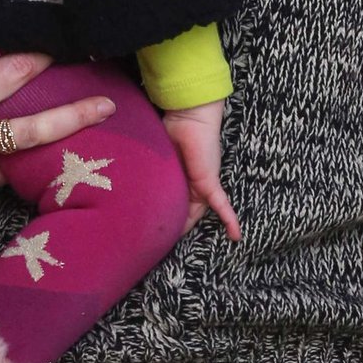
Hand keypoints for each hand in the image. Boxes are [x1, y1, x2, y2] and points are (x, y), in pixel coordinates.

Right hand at [160, 101, 240, 241]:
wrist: (187, 116)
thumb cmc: (168, 130)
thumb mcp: (155, 158)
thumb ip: (149, 172)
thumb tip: (127, 188)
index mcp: (178, 178)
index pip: (172, 203)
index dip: (164, 216)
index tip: (151, 230)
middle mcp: (191, 183)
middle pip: (184, 212)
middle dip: (174, 227)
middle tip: (156, 242)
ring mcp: (202, 184)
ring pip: (197, 214)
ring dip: (189, 229)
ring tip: (176, 246)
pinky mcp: (209, 183)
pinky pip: (221, 206)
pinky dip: (229, 220)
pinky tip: (235, 236)